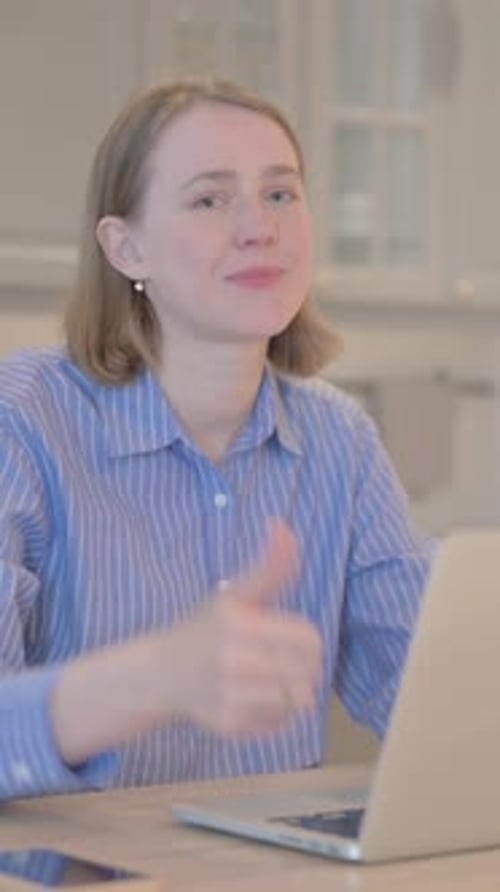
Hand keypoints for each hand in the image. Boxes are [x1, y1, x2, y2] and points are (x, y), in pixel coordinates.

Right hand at [163, 519, 322, 735]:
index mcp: (239, 623)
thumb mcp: (236, 594)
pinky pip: (281, 723)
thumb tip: (282, 524)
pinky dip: (278, 714)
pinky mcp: (231, 724)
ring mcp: (231, 696)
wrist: (161, 674)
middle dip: (303, 668)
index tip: (288, 638)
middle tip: (283, 662)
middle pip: (308, 673)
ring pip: (297, 701)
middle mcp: (233, 661)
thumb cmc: (205, 629)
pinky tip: (257, 699)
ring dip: (292, 692)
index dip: (306, 640)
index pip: (309, 641)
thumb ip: (270, 566)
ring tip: (270, 680)